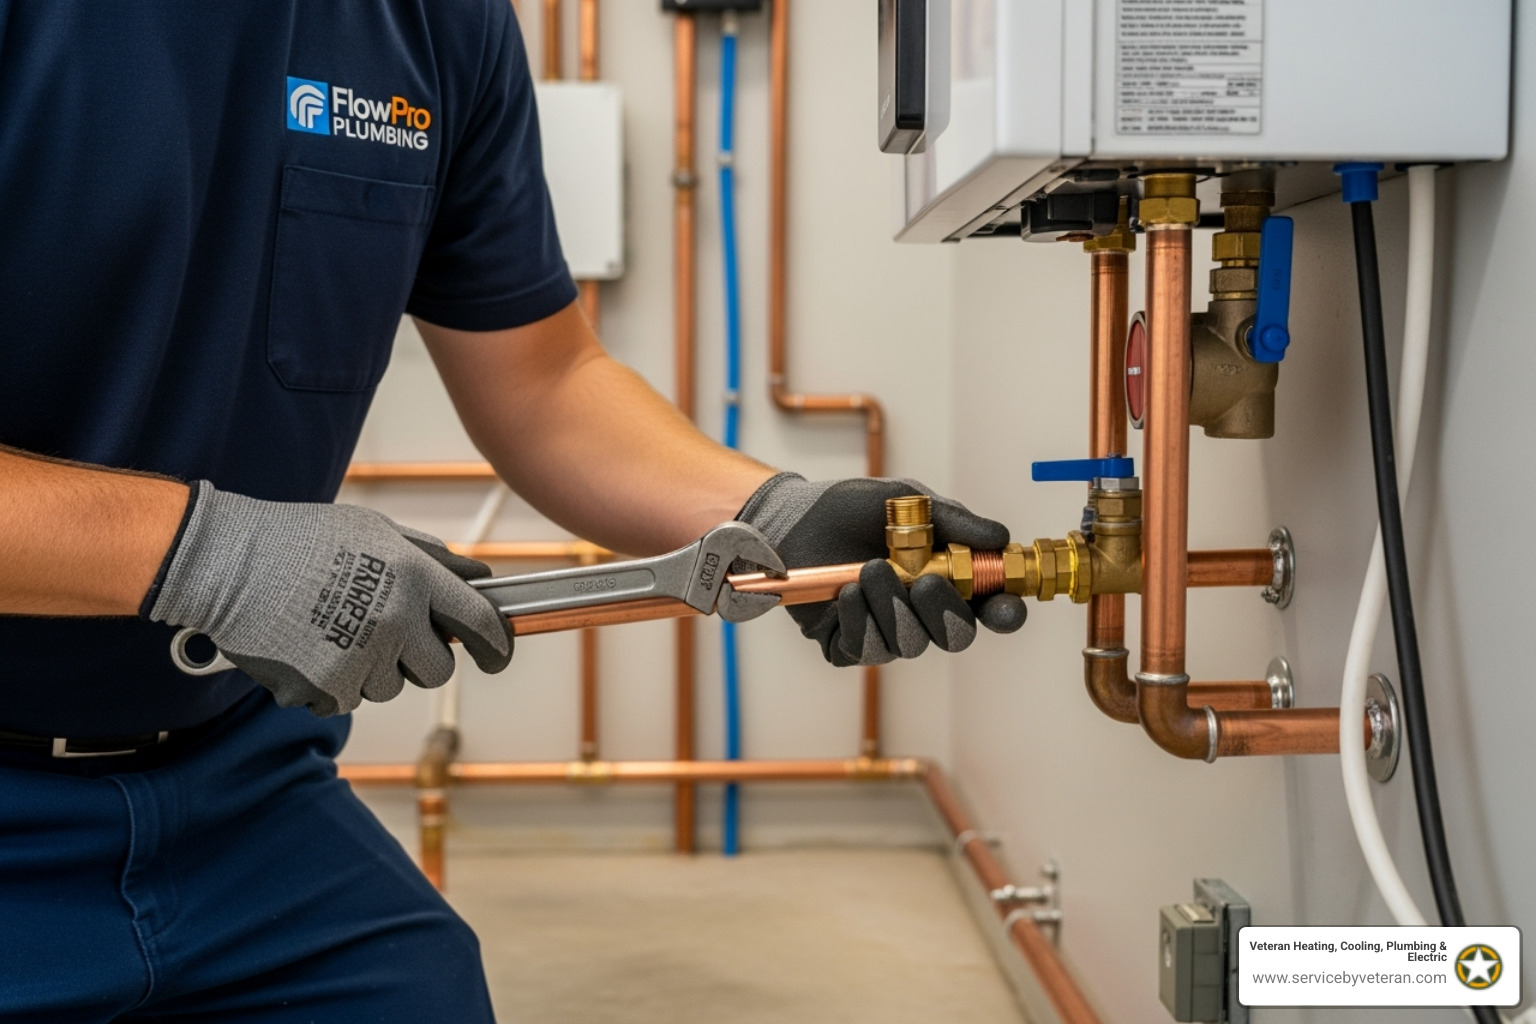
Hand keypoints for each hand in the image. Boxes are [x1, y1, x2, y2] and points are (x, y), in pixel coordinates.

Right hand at [147, 482, 512, 715]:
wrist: (228, 563)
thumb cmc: (303, 540)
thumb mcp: (376, 531)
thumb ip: (431, 558)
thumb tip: (478, 576)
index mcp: (413, 577)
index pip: (479, 621)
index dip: (497, 644)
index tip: (498, 656)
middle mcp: (394, 620)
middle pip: (438, 669)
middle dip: (423, 659)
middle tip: (390, 637)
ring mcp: (359, 658)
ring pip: (390, 687)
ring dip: (373, 669)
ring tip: (335, 630)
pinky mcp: (325, 689)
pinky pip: (347, 700)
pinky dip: (333, 683)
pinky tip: (309, 647)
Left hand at [736, 474, 1025, 665]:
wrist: (790, 519)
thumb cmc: (850, 509)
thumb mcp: (905, 501)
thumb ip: (952, 520)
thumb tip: (999, 536)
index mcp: (946, 579)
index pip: (989, 608)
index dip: (1004, 612)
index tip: (1004, 605)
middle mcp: (920, 612)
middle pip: (955, 636)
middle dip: (943, 611)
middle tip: (924, 580)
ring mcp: (885, 632)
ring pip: (910, 645)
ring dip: (892, 607)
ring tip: (870, 569)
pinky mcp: (846, 645)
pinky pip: (865, 650)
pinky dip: (860, 620)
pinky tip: (847, 592)